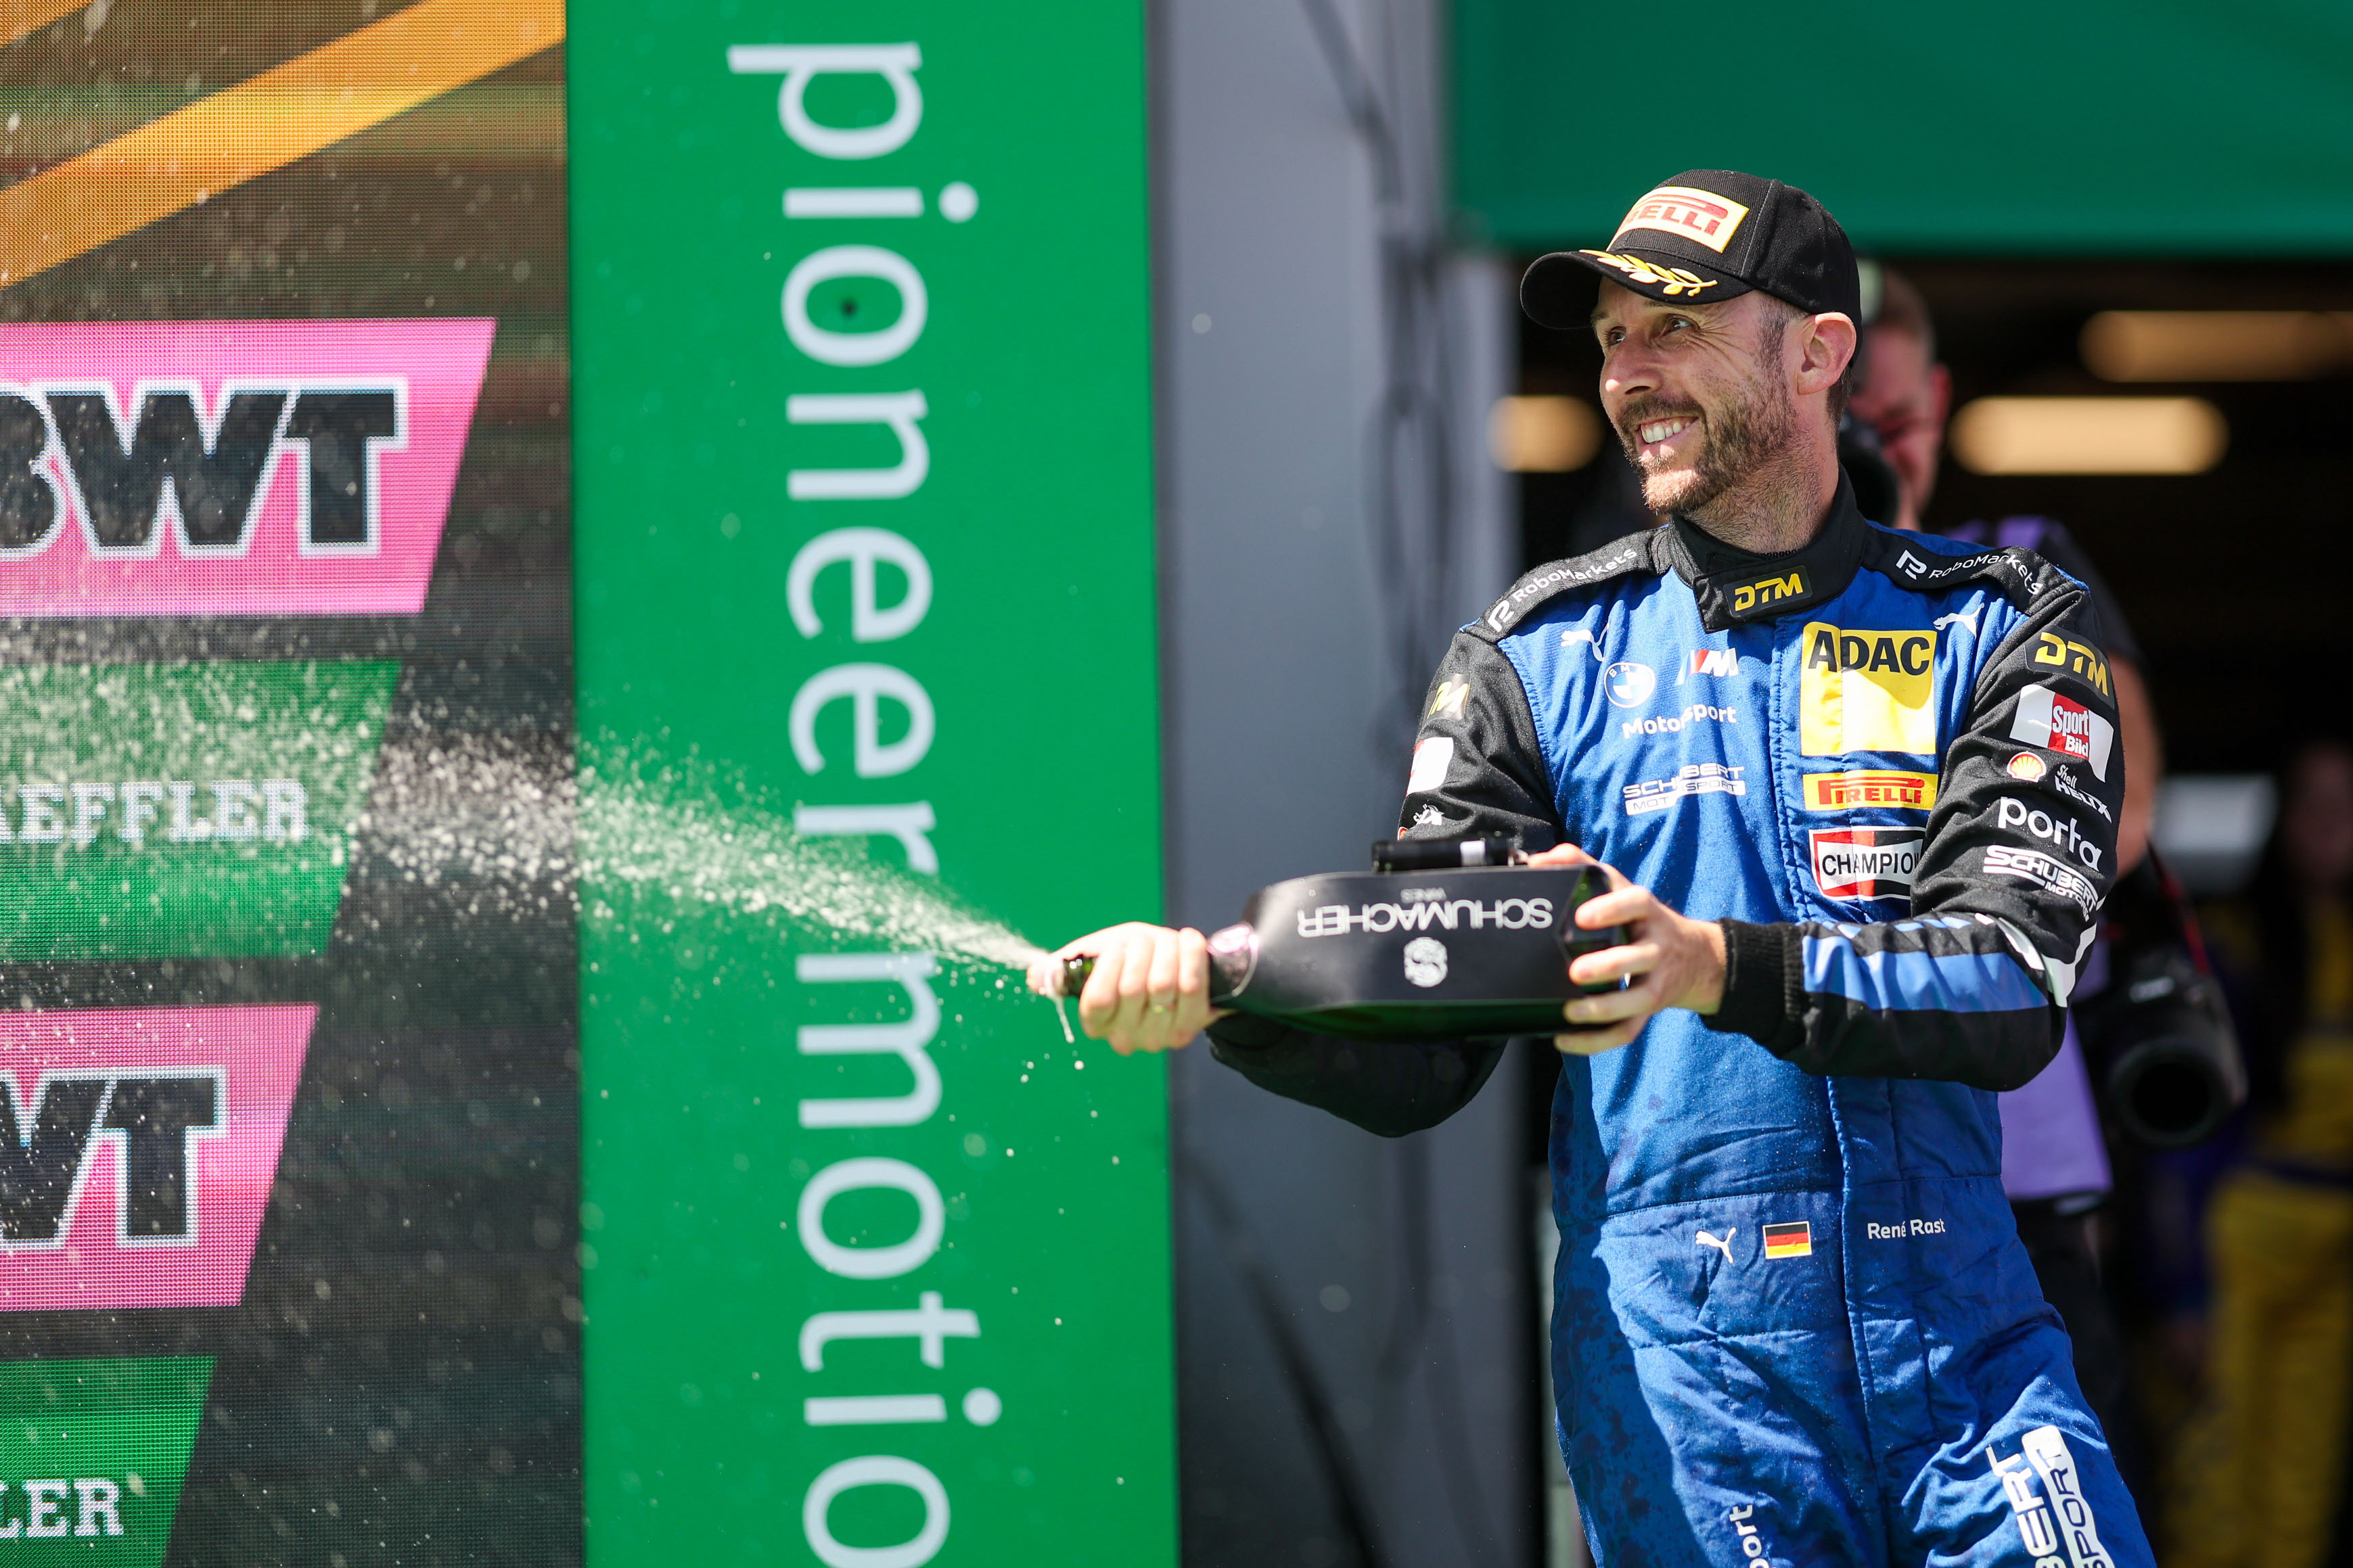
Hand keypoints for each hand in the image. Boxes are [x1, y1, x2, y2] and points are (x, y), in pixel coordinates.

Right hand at [1027, 922, 1226, 1055]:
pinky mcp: (1193, 1024)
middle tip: (1142, 940)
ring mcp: (1161, 1034)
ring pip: (1164, 984)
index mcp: (1097, 1023)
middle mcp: (1127, 1036)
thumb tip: (1035, 976)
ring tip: (1165, 940)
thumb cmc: (1129, 962)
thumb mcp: (1094, 959)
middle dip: (1139, 952)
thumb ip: (1064, 967)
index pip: (1098, 1001)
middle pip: (1133, 989)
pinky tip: (1187, 940)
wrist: (1176, 971)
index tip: (1117, 948)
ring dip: (1166, 950)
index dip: (1109, 968)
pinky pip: (1193, 986)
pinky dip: (1191, 956)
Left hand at [1524, 846, 1725, 1055]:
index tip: (1581, 916)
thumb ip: (1583, 867)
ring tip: (1571, 1011)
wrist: (1696, 957)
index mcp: (1646, 912)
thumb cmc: (1642, 921)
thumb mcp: (1621, 888)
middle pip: (1639, 957)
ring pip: (1638, 999)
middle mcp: (1656, 945)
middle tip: (1575, 971)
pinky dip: (1596, 1040)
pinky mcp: (1650, 1008)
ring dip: (1605, 1007)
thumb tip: (1540, 859)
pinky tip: (1564, 1038)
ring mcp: (1657, 980)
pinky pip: (1628, 1030)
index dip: (1612, 909)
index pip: (1636, 902)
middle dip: (1608, 965)